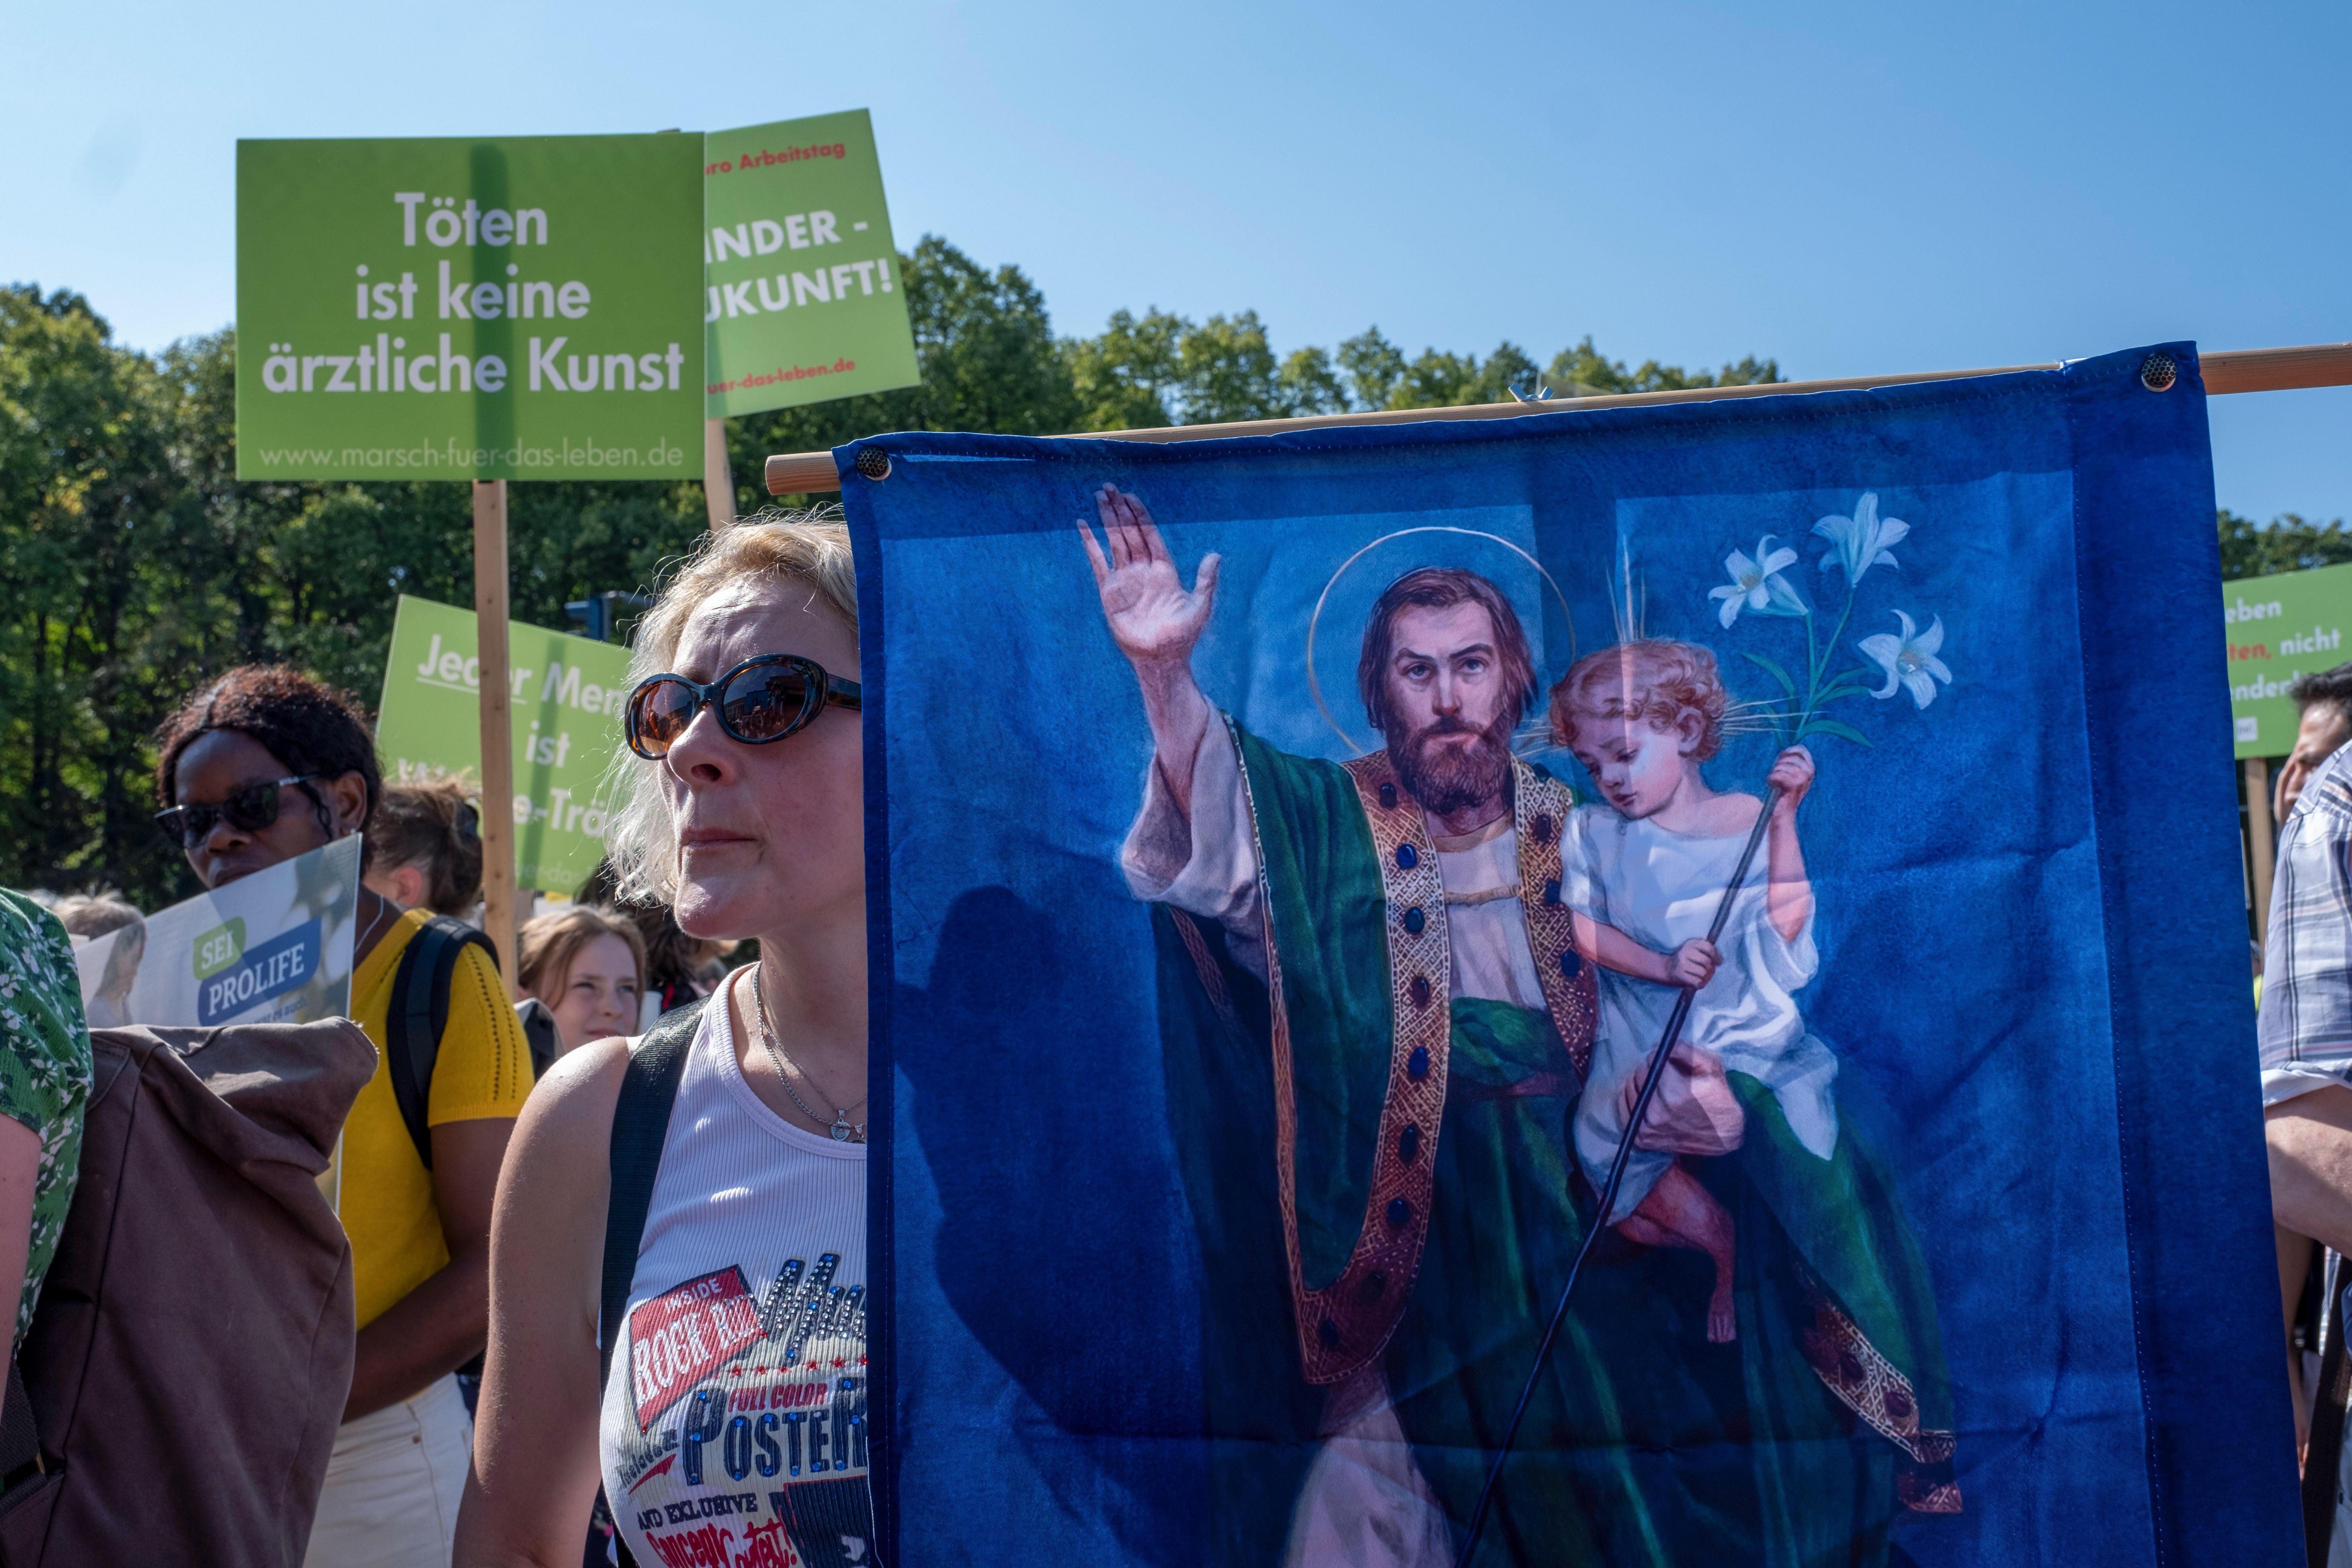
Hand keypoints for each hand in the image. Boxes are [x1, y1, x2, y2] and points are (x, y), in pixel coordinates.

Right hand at [1077, 485, 1220, 667]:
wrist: (1160, 658)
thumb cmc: (1182, 636)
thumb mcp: (1200, 607)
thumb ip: (1207, 581)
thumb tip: (1216, 555)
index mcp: (1163, 569)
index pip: (1150, 535)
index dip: (1140, 515)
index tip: (1131, 496)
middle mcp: (1143, 570)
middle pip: (1130, 532)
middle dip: (1120, 509)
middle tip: (1109, 486)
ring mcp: (1125, 579)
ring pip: (1114, 541)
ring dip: (1107, 519)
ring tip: (1099, 496)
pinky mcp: (1109, 592)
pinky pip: (1097, 562)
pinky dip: (1090, 544)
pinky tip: (1083, 526)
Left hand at [1626, 1044, 1745, 1155]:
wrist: (1721, 1137)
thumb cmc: (1719, 1099)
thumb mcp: (1712, 1067)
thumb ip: (1687, 1051)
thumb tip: (1663, 1046)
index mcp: (1678, 1095)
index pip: (1655, 1063)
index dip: (1662, 1057)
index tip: (1669, 1059)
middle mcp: (1658, 1114)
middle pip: (1640, 1075)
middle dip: (1651, 1067)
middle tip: (1663, 1069)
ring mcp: (1647, 1129)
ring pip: (1630, 1089)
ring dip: (1639, 1081)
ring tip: (1656, 1082)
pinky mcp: (1641, 1139)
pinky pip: (1624, 1109)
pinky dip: (1630, 1098)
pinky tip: (1644, 1094)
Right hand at [1666, 938, 1718, 988]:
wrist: (1666, 968)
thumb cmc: (1686, 959)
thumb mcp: (1695, 950)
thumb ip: (1708, 952)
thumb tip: (1720, 961)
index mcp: (1691, 943)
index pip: (1709, 948)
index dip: (1716, 956)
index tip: (1717, 962)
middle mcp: (1685, 951)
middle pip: (1707, 961)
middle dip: (1710, 968)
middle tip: (1707, 970)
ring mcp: (1681, 963)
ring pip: (1703, 973)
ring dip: (1706, 977)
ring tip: (1701, 976)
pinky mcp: (1679, 975)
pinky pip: (1698, 982)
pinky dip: (1700, 983)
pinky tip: (1696, 982)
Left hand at [1766, 745, 1815, 813]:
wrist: (1783, 814)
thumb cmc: (1783, 794)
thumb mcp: (1789, 775)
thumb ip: (1789, 763)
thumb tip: (1785, 752)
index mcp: (1809, 770)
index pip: (1802, 750)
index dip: (1789, 751)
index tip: (1780, 757)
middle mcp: (1808, 774)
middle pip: (1791, 757)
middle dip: (1780, 763)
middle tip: (1776, 773)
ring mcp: (1802, 780)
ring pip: (1784, 766)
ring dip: (1775, 772)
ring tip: (1773, 781)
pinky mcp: (1794, 786)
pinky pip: (1779, 775)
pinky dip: (1772, 778)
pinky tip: (1770, 783)